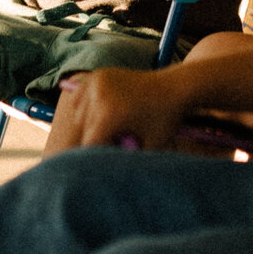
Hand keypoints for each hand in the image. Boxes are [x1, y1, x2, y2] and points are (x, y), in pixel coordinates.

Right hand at [45, 67, 184, 153]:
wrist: (173, 87)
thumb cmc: (164, 121)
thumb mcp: (148, 148)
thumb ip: (124, 162)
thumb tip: (103, 177)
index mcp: (109, 114)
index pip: (90, 145)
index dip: (97, 157)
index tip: (108, 161)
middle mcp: (99, 96)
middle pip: (83, 130)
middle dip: (98, 141)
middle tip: (118, 141)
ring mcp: (96, 82)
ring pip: (79, 116)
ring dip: (89, 126)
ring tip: (113, 127)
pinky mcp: (96, 76)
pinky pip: (79, 99)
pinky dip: (86, 109)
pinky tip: (104, 113)